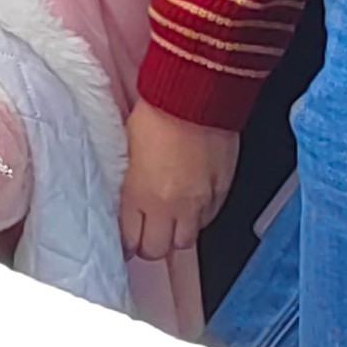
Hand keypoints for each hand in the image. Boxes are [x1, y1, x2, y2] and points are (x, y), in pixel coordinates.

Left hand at [118, 101, 241, 260]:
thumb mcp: (126, 150)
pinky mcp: (220, 192)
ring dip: (176, 235)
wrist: (194, 96)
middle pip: (158, 250)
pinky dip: (199, 218)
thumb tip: (127, 202)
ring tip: (170, 223)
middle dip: (150, 245)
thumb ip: (128, 183)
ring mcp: (197, 202)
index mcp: (137, 195)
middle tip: (147, 235)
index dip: (127, 243)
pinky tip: (192, 206)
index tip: (127, 239)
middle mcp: (167, 206)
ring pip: (185, 241)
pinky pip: (208, 220)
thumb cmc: (156, 113)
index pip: (130, 241)